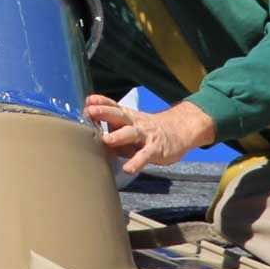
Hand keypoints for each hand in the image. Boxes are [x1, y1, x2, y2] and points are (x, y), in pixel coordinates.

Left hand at [84, 95, 215, 176]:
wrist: (180, 131)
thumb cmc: (148, 132)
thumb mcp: (130, 126)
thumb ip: (112, 131)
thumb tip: (90, 137)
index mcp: (128, 117)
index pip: (114, 107)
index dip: (102, 103)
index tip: (88, 100)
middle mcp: (136, 123)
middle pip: (119, 116)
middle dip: (105, 113)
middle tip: (90, 112)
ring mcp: (146, 136)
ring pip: (131, 134)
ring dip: (118, 136)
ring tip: (106, 139)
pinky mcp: (156, 149)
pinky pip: (145, 156)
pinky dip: (136, 162)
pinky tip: (128, 168)